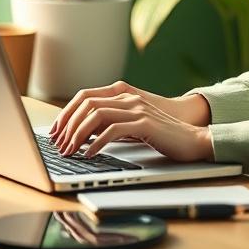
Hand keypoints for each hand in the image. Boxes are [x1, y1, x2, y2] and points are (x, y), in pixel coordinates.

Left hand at [53, 90, 212, 161]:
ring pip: (96, 115)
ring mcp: (137, 108)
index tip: (55, 131)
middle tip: (59, 145)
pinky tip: (90, 154)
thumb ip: (111, 123)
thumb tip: (83, 134)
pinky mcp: (145, 123)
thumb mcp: (132, 125)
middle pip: (86, 104)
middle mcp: (128, 97)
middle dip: (67, 125)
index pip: (84, 96)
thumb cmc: (162, 135)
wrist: (193, 139)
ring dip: (78, 135)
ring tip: (71, 151)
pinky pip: (113, 130)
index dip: (66, 113)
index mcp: (123, 94)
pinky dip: (96, 143)